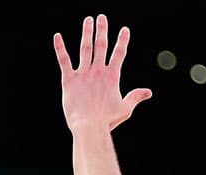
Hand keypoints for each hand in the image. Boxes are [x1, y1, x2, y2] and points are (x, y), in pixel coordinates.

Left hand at [54, 14, 151, 133]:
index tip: (124, 29)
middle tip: (102, 17)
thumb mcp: (125, 109)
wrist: (89, 127)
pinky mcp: (69, 80)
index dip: (122, 41)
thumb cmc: (107, 121)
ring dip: (87, 32)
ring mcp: (83, 74)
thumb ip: (135, 97)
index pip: (119, 54)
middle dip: (102, 30)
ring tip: (88, 20)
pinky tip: (57, 36)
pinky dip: (60, 48)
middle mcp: (98, 71)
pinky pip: (64, 60)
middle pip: (101, 45)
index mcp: (112, 77)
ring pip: (85, 48)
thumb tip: (148, 92)